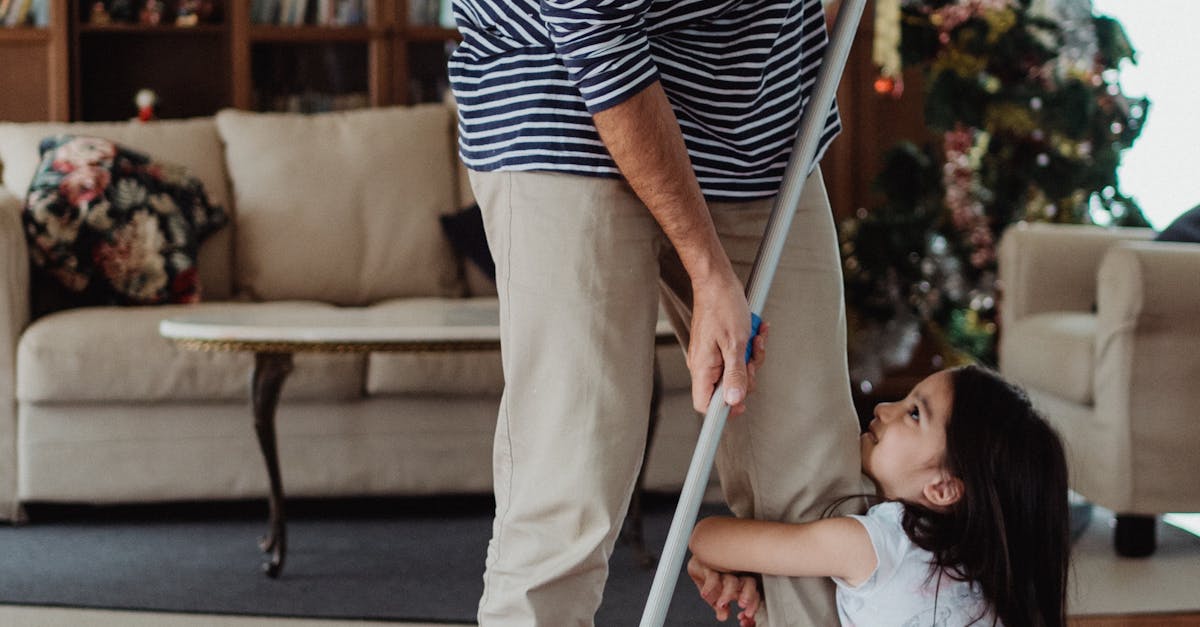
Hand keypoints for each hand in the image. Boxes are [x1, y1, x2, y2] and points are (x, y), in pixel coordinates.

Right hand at [687, 274, 768, 415]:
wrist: (717, 280)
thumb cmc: (722, 306)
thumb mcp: (735, 344)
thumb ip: (735, 375)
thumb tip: (734, 401)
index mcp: (702, 368)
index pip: (706, 405)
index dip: (725, 409)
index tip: (743, 403)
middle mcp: (704, 365)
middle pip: (727, 389)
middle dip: (747, 376)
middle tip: (752, 359)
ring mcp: (711, 356)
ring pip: (735, 372)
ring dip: (751, 357)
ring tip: (755, 339)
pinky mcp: (719, 346)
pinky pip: (736, 357)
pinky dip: (748, 347)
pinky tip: (756, 332)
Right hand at [687, 556, 760, 625]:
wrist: (696, 558)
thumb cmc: (710, 574)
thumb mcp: (716, 594)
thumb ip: (721, 606)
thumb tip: (722, 616)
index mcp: (740, 581)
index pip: (753, 592)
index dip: (753, 603)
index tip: (748, 614)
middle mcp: (734, 574)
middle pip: (749, 582)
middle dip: (748, 595)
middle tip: (743, 604)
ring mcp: (722, 568)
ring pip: (731, 581)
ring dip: (727, 594)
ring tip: (721, 604)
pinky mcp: (708, 564)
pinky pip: (711, 576)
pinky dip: (709, 587)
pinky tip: (705, 594)